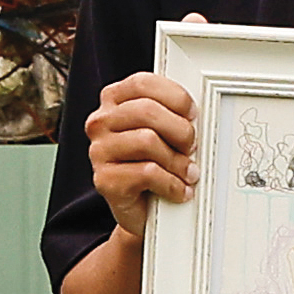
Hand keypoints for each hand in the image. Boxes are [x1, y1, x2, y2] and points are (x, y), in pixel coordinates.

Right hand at [79, 66, 203, 214]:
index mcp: (113, 101)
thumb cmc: (153, 163)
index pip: (143, 83)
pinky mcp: (105, 180)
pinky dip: (172, 184)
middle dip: (180, 130)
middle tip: (191, 147)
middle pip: (147, 111)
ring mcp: (99, 151)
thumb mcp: (161, 131)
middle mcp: (101, 123)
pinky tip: (179, 189)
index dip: (174, 97)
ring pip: (147, 141)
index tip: (192, 114)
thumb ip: (171, 114)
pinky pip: (147, 173)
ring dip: (177, 160)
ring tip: (187, 172)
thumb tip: (193, 115)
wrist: (141, 209)